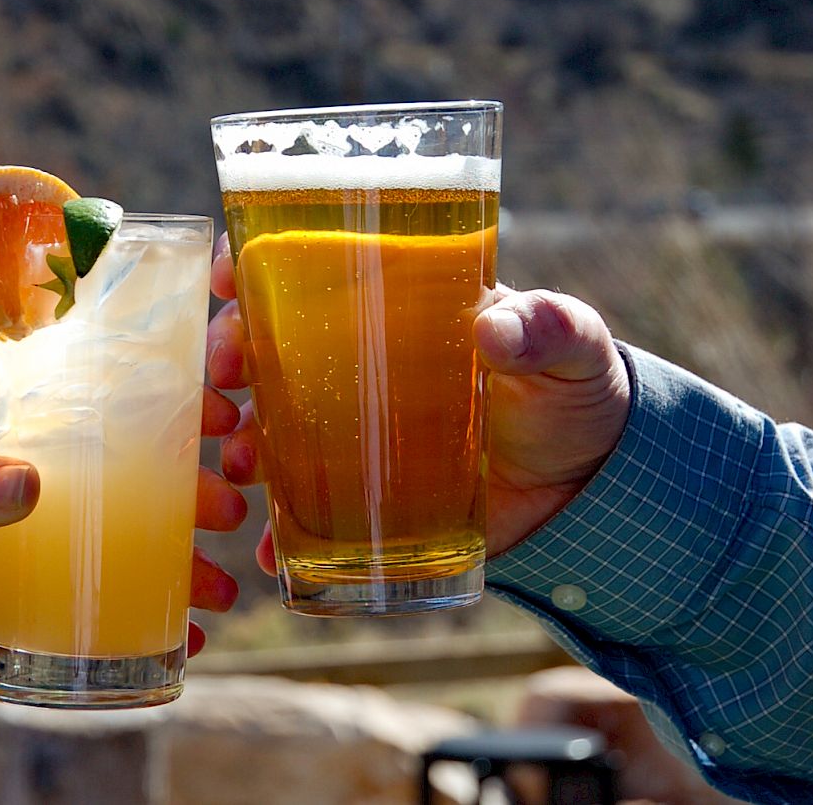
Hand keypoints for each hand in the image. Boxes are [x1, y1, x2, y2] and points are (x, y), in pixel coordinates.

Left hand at [0, 384, 243, 704]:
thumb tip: (28, 487)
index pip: (84, 395)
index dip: (153, 397)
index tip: (210, 410)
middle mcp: (21, 474)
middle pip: (120, 469)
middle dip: (183, 487)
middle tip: (229, 507)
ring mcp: (28, 538)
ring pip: (119, 537)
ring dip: (176, 557)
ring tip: (219, 589)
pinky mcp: (23, 597)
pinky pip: (94, 602)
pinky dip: (139, 617)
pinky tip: (181, 635)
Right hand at [205, 233, 629, 572]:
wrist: (588, 486)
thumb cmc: (570, 392)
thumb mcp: (571, 347)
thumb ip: (549, 326)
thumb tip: (496, 328)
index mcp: (389, 307)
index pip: (300, 268)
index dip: (249, 264)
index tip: (229, 276)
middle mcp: (350, 363)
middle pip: (260, 344)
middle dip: (224, 350)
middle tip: (226, 371)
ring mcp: (347, 432)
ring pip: (262, 425)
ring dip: (235, 438)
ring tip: (243, 462)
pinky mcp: (359, 497)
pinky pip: (297, 514)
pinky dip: (273, 534)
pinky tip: (266, 548)